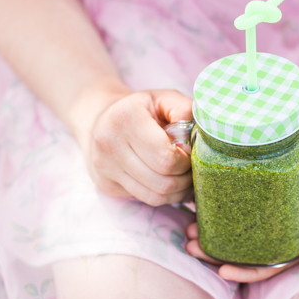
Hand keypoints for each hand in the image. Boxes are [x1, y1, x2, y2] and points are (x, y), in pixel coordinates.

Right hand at [71, 81, 193, 206]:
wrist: (99, 118)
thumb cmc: (141, 109)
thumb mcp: (164, 98)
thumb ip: (185, 110)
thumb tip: (198, 136)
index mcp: (126, 118)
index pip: (166, 158)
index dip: (186, 162)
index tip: (189, 153)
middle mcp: (109, 144)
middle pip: (162, 182)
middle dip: (184, 179)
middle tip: (191, 168)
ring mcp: (104, 167)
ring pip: (155, 196)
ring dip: (177, 191)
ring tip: (183, 177)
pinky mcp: (105, 184)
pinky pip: (145, 199)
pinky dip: (163, 195)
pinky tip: (168, 181)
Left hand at [185, 114, 298, 281]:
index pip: (273, 262)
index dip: (248, 271)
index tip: (222, 271)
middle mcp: (283, 221)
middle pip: (247, 247)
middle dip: (218, 253)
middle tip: (191, 246)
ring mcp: (269, 200)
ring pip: (236, 224)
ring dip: (211, 230)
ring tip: (188, 228)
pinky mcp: (259, 177)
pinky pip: (234, 193)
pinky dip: (215, 201)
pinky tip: (196, 200)